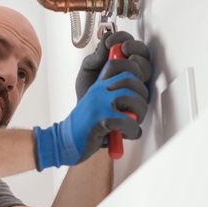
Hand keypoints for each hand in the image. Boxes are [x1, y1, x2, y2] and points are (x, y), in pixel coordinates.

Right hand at [33, 69, 148, 169]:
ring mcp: (99, 103)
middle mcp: (99, 90)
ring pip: (132, 97)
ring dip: (140, 114)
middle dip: (141, 96)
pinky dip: (132, 130)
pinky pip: (128, 121)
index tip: (137, 90)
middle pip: (131, 79)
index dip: (135, 72)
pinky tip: (126, 135)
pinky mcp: (100, 119)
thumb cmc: (87, 126)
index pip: (120, 64)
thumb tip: (142, 93)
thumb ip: (116, 96)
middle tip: (138, 111)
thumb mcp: (99, 105)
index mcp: (99, 84)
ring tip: (133, 124)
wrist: (65, 142)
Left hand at [75, 31, 149, 99]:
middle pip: (143, 53)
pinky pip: (144, 91)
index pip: (128, 42)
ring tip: (123, 67)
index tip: (109, 42)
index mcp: (121, 59)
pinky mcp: (139, 101)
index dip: (121, 38)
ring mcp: (137, 85)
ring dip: (136, 64)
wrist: (85, 116)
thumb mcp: (88, 69)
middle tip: (123, 49)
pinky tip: (121, 85)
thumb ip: (96, 56)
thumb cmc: (88, 91)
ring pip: (146, 69)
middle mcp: (132, 70)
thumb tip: (105, 42)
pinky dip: (134, 85)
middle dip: (135, 47)